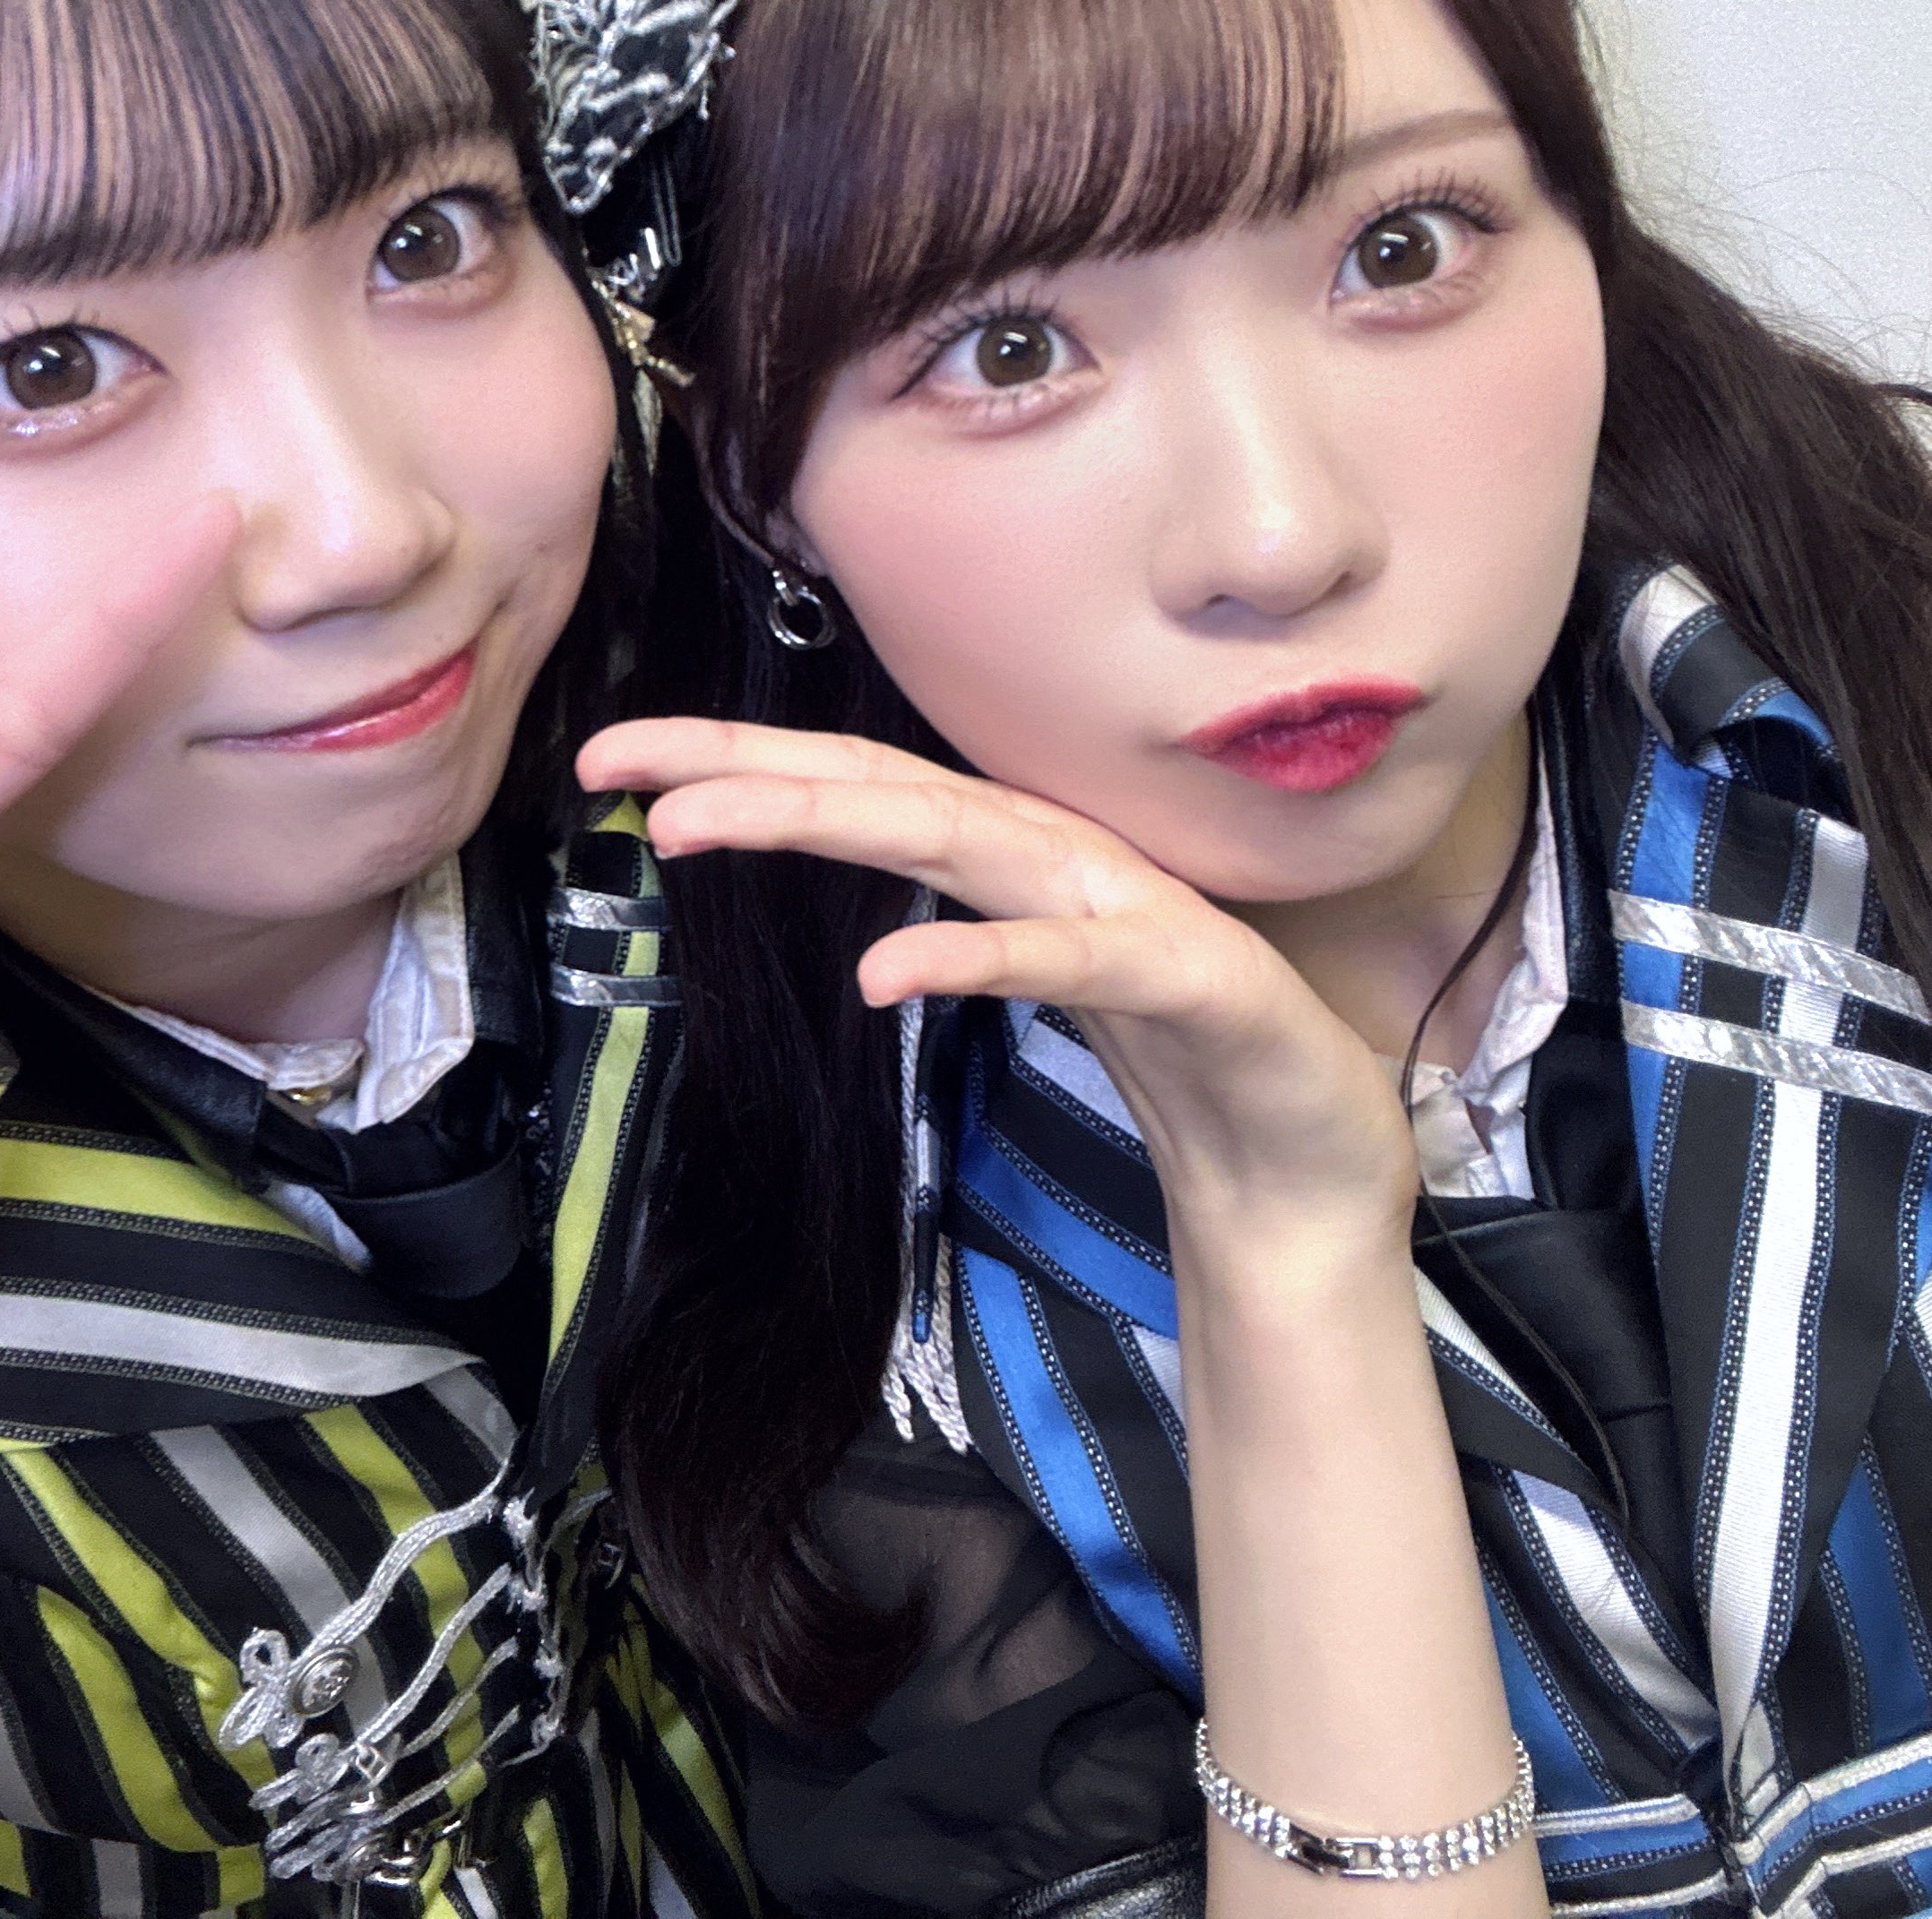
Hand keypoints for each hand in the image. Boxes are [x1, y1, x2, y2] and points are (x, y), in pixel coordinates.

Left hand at [578, 719, 1419, 1252]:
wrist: (1316, 1169)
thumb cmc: (1185, 1056)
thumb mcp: (1041, 975)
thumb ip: (962, 922)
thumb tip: (860, 903)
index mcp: (1018, 858)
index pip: (858, 788)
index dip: (737, 761)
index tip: (615, 761)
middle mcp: (1061, 860)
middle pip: (881, 789)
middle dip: (742, 763)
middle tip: (614, 763)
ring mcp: (1123, 910)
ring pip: (953, 839)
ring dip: (820, 819)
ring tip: (698, 823)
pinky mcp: (1187, 980)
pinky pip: (1065, 961)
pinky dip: (977, 956)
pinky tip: (888, 971)